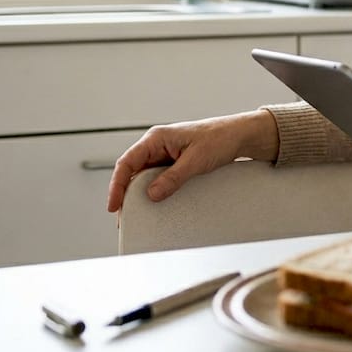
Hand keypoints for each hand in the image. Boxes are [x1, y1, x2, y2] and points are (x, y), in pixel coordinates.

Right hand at [105, 109, 279, 212]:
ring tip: (136, 213)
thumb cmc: (219, 139)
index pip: (127, 162)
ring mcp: (164, 153)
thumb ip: (173, 178)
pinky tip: (154, 202)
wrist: (238, 136)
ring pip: (143, 175)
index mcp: (156, 138)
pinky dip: (152, 190)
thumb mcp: (195, 161)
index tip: (114, 204)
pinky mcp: (173, 162)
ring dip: (139, 193)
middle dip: (125, 193)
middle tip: (124, 216)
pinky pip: (156, 177)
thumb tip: (152, 194)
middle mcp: (156, 144)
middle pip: (131, 171)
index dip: (117, 184)